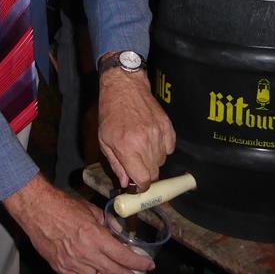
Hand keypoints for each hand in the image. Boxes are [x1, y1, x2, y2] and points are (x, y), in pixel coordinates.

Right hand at [3, 174, 152, 273]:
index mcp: (96, 236)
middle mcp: (86, 254)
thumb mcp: (91, 210)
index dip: (139, 264)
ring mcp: (73, 264)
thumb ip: (107, 223)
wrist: (36, 209)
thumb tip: (120, 233)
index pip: (124, 256)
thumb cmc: (63, 205)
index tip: (149, 267)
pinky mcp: (61, 269)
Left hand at [97, 69, 175, 188]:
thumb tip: (126, 183)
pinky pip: (170, 148)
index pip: (143, 179)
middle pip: (154, 173)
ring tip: (141, 148)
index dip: (140, 186)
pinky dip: (163, 149)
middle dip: (145, 174)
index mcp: (127, 148)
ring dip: (153, 161)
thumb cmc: (110, 113)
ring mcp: (158, 134)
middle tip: (137, 166)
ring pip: (162, 161)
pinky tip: (151, 140)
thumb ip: (116, 164)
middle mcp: (145, 143)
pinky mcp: (167, 126)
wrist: (125, 87)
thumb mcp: (104, 140)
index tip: (137, 185)